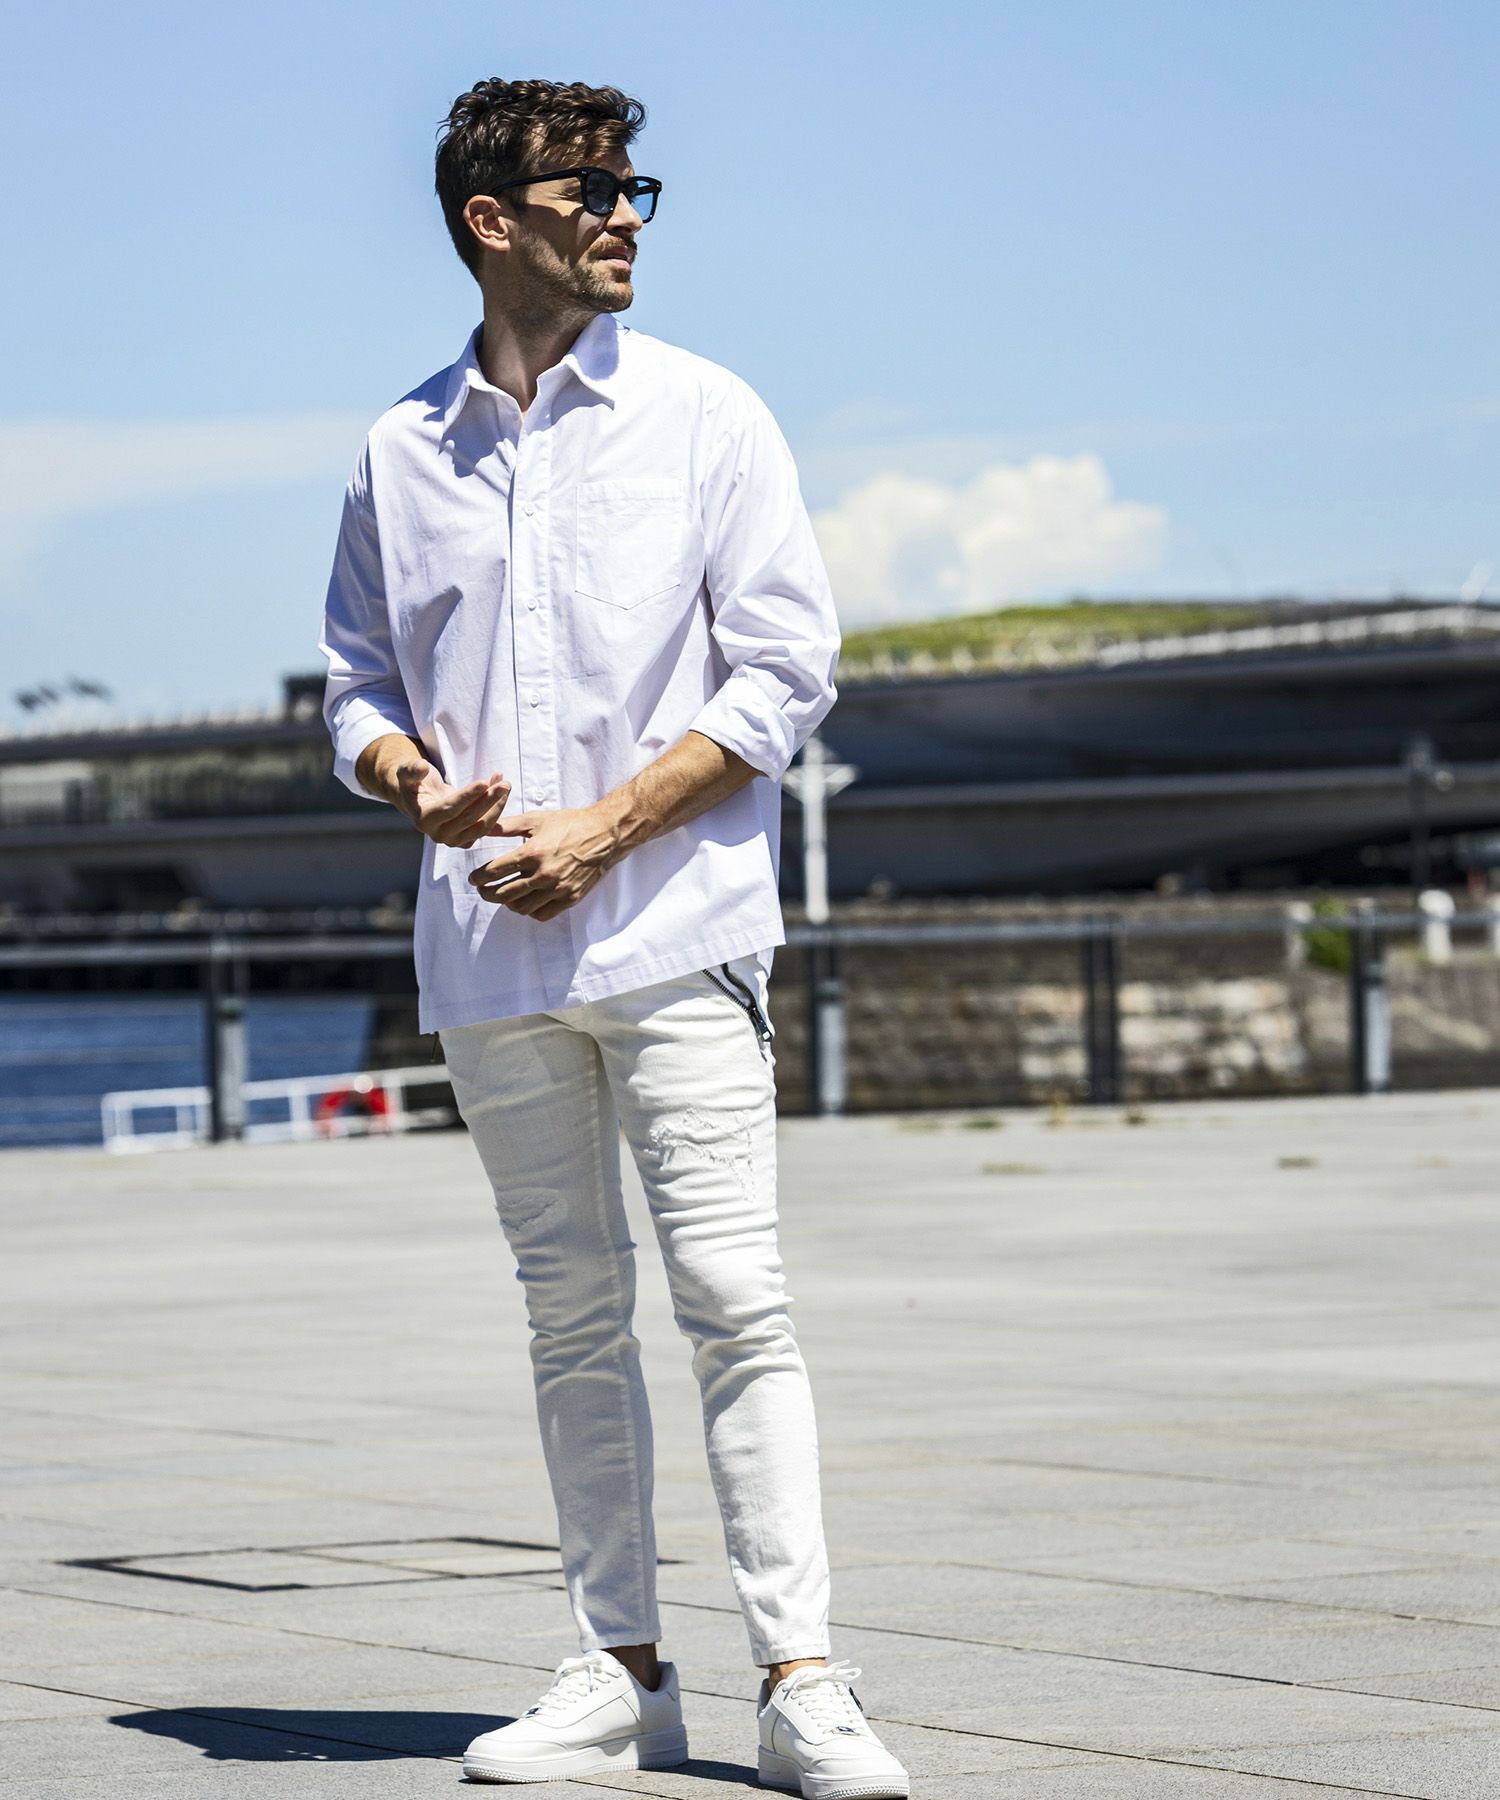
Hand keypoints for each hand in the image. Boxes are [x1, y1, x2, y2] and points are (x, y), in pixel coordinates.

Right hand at [393, 757, 510, 846]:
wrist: (419, 798)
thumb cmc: (413, 783)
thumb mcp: (406, 772)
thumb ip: (412, 770)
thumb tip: (421, 766)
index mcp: (423, 820)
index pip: (450, 809)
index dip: (467, 796)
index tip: (484, 782)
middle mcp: (438, 835)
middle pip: (469, 819)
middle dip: (489, 800)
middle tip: (505, 783)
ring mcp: (454, 840)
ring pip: (482, 826)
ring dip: (497, 806)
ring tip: (505, 784)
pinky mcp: (467, 840)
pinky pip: (486, 828)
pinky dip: (496, 810)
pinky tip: (502, 791)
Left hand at [467, 805, 621, 919]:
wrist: (605, 834)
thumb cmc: (571, 824)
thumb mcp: (537, 819)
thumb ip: (508, 826)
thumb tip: (484, 828)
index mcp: (533, 853)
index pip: (495, 871)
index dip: (479, 876)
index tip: (473, 878)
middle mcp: (544, 874)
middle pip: (504, 894)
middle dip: (487, 893)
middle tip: (482, 890)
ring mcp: (558, 889)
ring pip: (521, 907)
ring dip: (507, 903)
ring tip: (502, 896)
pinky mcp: (570, 898)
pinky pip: (542, 914)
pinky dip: (530, 911)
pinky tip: (526, 901)